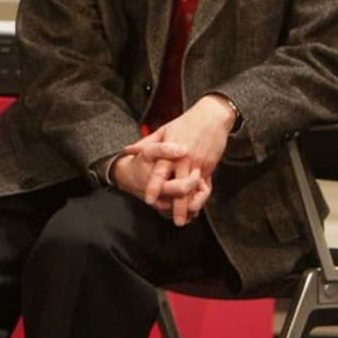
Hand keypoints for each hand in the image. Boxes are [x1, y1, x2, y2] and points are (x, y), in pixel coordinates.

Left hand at [120, 95, 235, 222]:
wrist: (212, 116)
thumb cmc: (185, 122)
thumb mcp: (164, 130)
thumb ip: (145, 143)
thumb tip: (126, 150)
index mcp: (171, 150)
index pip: (161, 171)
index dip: (155, 186)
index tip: (150, 199)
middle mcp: (185, 159)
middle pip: (179, 185)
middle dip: (176, 204)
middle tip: (171, 219)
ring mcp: (198, 164)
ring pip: (193, 189)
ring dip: (189, 206)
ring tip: (184, 220)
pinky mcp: (209, 167)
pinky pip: (204, 186)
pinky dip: (199, 198)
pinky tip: (195, 209)